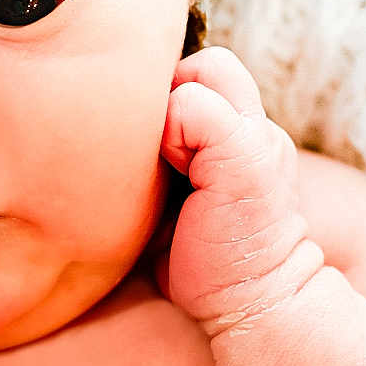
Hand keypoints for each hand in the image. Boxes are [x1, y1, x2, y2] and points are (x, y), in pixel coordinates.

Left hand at [158, 47, 327, 337]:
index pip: (204, 73)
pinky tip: (173, 174)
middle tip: (159, 151)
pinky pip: (192, 106)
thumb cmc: (206, 263)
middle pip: (207, 63)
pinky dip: (170, 132)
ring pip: (202, 69)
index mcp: (244, 134)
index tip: (157, 148)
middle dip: (170, 93)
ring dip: (169, 110)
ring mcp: (257, 136)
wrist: (254, 303)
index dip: (171, 98)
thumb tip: (106, 133)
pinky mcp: (245, 152)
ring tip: (168, 163)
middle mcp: (258, 126)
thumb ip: (169, 157)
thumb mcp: (182, 197)